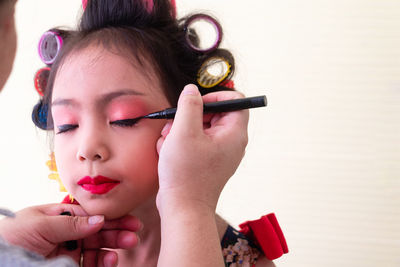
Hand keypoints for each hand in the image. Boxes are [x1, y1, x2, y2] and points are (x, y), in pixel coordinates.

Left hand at [0, 204, 141, 266]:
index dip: (109, 217)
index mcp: (58, 217)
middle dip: (116, 231)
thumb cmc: (10, 238)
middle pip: (97, 231)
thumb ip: (70, 222)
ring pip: (96, 249)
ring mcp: (67, 253)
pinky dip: (102, 263)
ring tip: (126, 244)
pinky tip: (111, 259)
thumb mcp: (38, 224)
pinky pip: (89, 265)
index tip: (128, 220)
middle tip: (134, 233)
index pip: (89, 216)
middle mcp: (65, 235)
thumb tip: (99, 219)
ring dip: (113, 247)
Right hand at [156, 84, 248, 212]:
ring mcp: (217, 154)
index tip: (195, 102)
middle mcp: (230, 143)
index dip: (215, 97)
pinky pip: (192, 143)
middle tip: (174, 125)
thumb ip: (189, 105)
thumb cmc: (186, 174)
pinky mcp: (205, 162)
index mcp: (234, 134)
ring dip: (178, 131)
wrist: (182, 209)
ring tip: (167, 143)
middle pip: (213, 114)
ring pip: (198, 128)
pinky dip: (178, 144)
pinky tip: (167, 153)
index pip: (235, 101)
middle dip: (188, 116)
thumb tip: (192, 90)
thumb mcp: (184, 132)